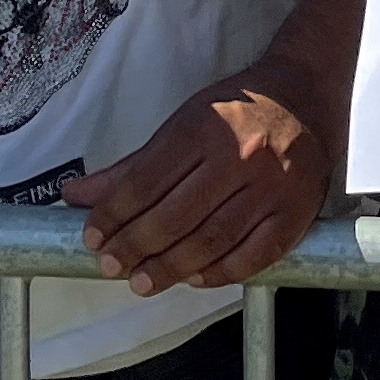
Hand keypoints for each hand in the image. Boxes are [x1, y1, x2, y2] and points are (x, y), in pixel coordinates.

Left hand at [62, 60, 336, 293]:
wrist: (304, 97)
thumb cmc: (236, 111)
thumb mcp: (181, 123)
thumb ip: (131, 166)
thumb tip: (75, 196)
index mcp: (204, 127)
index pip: (146, 181)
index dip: (114, 213)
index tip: (92, 237)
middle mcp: (239, 156)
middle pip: (176, 215)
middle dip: (135, 246)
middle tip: (110, 266)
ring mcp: (270, 187)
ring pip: (211, 240)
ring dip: (170, 268)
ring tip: (142, 282)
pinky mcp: (294, 214)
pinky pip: (252, 256)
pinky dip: (218, 273)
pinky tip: (192, 278)